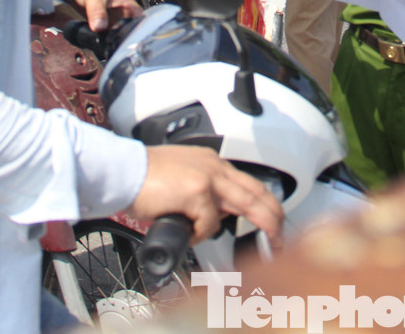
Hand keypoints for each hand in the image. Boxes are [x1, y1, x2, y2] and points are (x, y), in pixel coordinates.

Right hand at [131, 145, 284, 245]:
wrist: (122, 170)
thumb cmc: (144, 178)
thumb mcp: (182, 179)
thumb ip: (203, 192)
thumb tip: (217, 215)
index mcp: (211, 162)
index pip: (248, 183)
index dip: (265, 202)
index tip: (273, 219)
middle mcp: (214, 167)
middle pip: (257, 192)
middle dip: (275, 216)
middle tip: (282, 235)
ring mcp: (207, 178)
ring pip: (248, 204)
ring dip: (265, 225)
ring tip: (270, 242)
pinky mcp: (196, 192)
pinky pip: (209, 223)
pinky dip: (200, 234)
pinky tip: (187, 233)